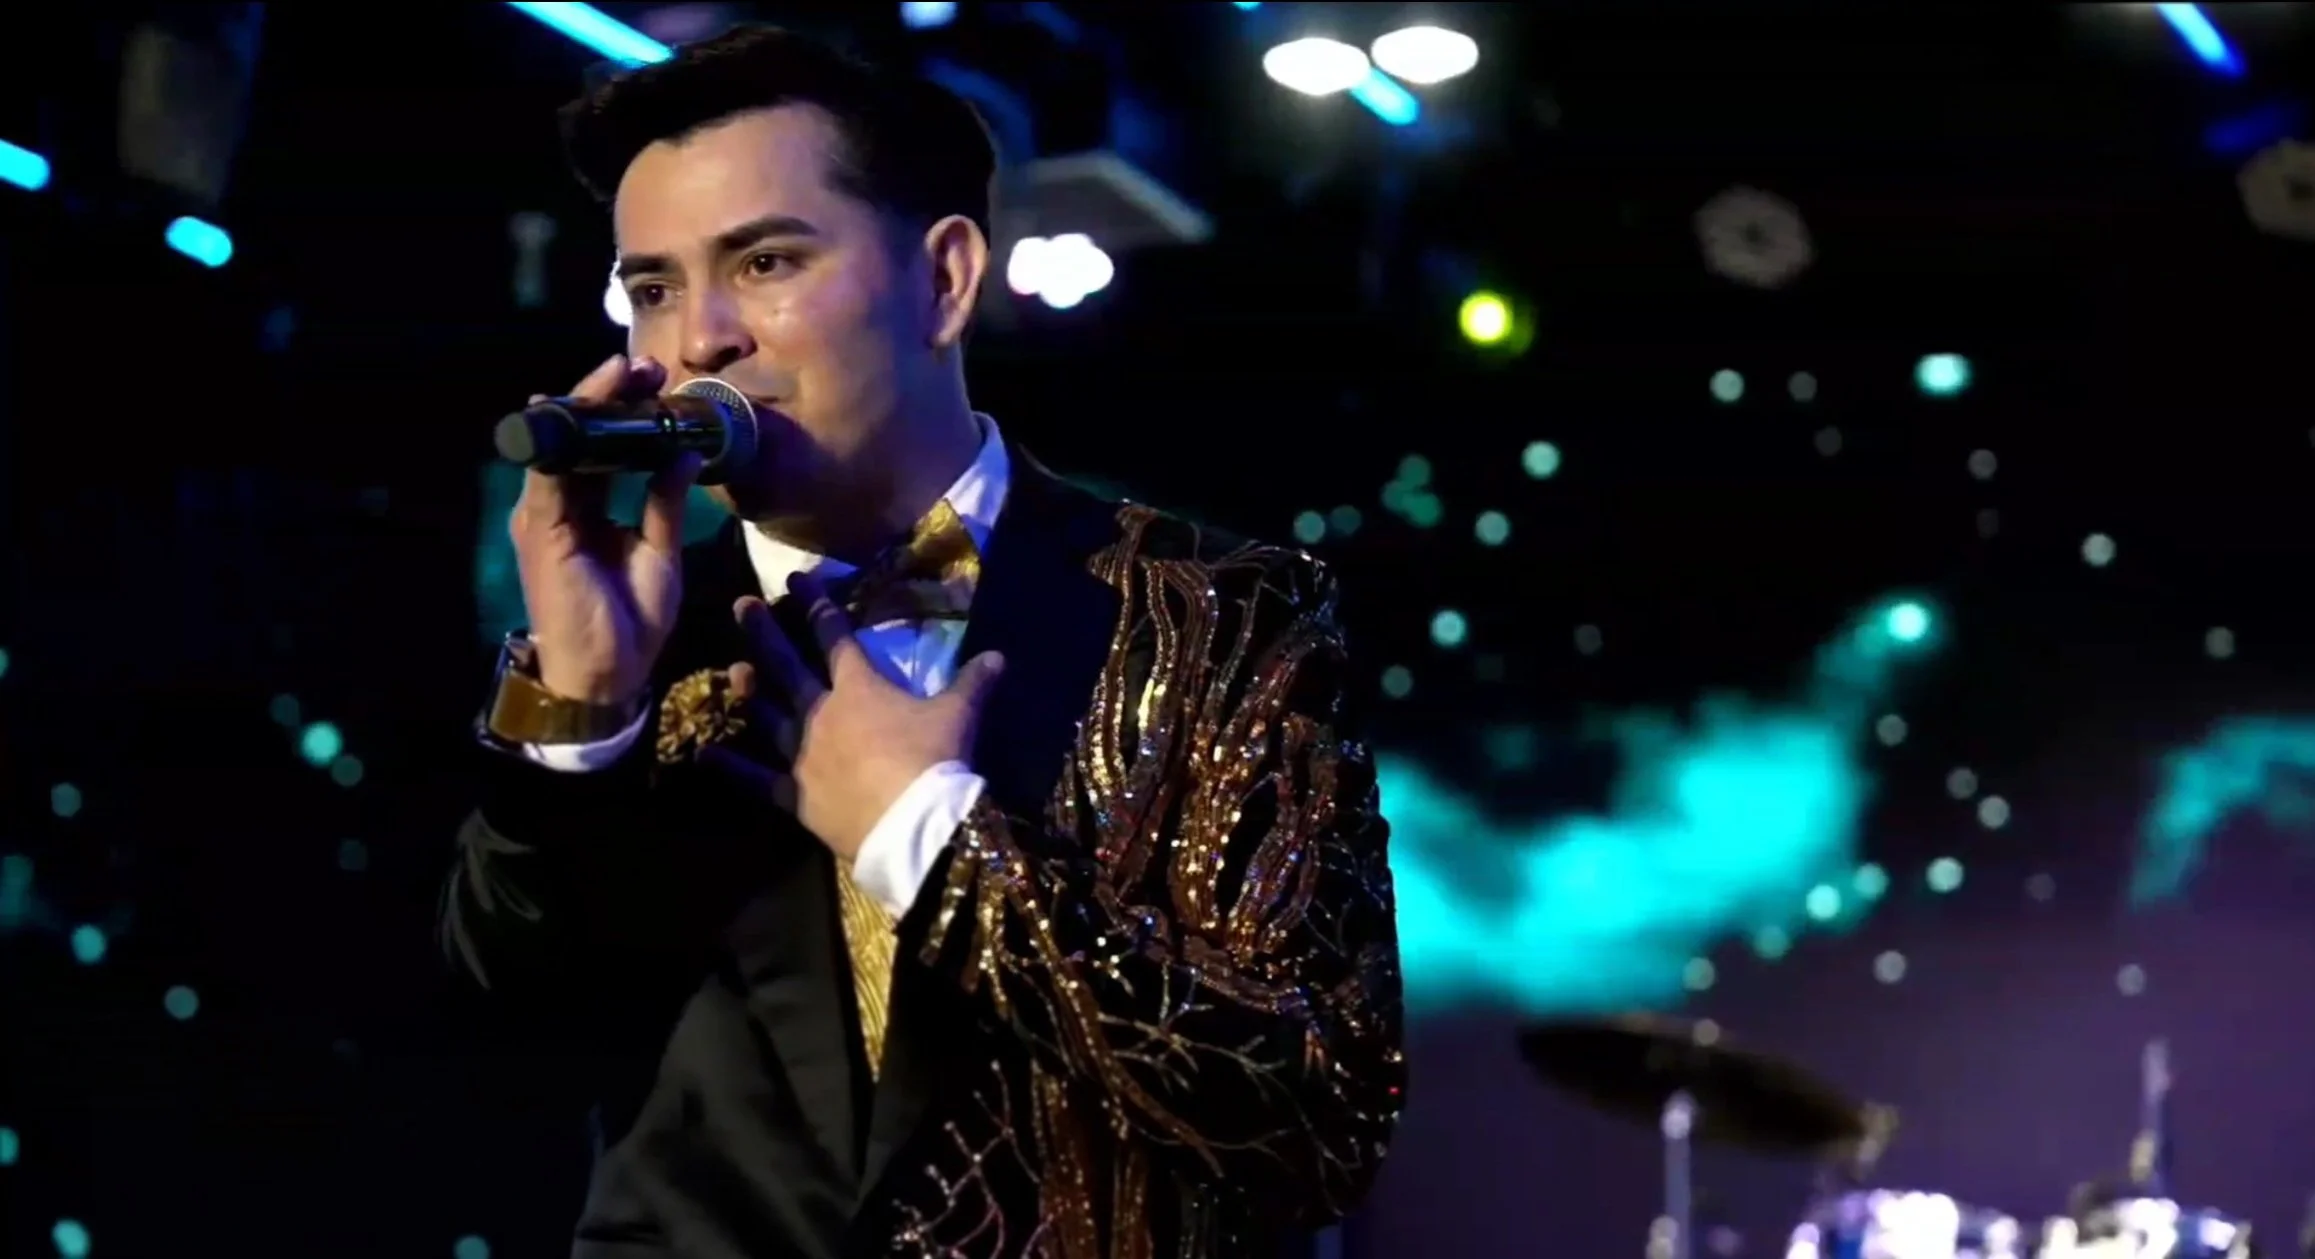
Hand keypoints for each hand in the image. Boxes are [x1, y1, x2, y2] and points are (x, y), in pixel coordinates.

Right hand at [509, 354, 702, 707]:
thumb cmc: (631, 621)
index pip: (600, 447)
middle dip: (606, 395)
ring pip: (562, 444)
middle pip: (577, 437)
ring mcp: (543, 515)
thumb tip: (686, 452)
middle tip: (643, 365)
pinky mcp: (540, 529)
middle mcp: (559, 506)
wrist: (606, 675)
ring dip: (590, 405)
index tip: (654, 380)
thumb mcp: (660, 552)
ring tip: (625, 372)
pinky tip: (592, 410)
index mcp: (585, 509)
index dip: (622, 411)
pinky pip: (552, 473)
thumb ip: (665, 502)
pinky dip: (571, 438)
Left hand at [700, 576, 1004, 863]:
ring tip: (731, 669)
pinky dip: (730, 768)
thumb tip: (1000, 655)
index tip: (795, 577)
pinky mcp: (794, 794)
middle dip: (765, 632)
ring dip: (749, 692)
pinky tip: (704, 755)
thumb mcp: (961, 715)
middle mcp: (823, 712)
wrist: (913, 824)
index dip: (816, 604)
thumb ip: (974, 682)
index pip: (834, 635)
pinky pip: (757, 779)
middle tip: (741, 605)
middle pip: (787, 666)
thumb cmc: (936, 760)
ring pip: (768, 715)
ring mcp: (803, 753)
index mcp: (861, 687)